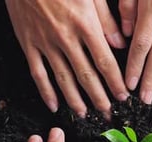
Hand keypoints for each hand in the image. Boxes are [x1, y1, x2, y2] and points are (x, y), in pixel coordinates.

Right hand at [6, 0, 128, 118]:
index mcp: (85, 24)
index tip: (124, 96)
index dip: (115, 82)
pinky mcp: (28, 43)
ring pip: (63, 79)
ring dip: (75, 99)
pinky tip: (53, 105)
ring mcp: (45, 43)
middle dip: (99, 97)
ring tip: (85, 114)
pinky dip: (45, 92)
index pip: (105, 61)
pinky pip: (37, 73)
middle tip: (108, 113)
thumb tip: (120, 44)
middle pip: (86, 75)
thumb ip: (107, 18)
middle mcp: (65, 38)